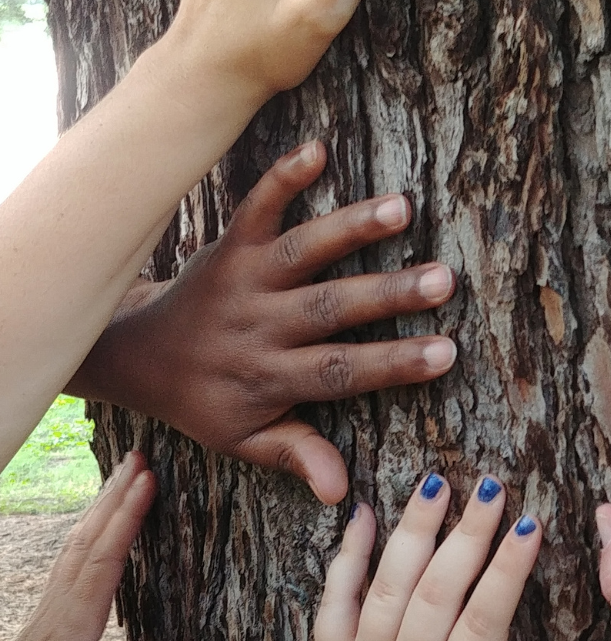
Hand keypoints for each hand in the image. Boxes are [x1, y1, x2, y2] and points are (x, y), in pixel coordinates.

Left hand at [0, 454, 194, 640]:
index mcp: (77, 620)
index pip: (107, 556)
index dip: (129, 515)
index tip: (149, 479)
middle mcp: (63, 603)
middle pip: (90, 536)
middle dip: (115, 493)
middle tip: (139, 455)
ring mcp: (52, 605)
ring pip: (77, 541)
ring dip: (101, 504)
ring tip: (122, 474)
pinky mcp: (49, 612)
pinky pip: (70, 556)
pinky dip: (88, 527)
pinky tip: (96, 521)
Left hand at [68, 142, 457, 505]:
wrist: (134, 355)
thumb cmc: (203, 400)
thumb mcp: (242, 439)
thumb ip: (293, 455)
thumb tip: (341, 491)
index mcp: (268, 376)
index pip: (339, 371)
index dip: (393, 363)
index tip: (445, 352)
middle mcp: (259, 325)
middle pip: (329, 308)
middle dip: (388, 293)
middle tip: (443, 280)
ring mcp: (244, 280)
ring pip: (300, 252)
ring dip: (349, 229)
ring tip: (401, 208)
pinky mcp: (229, 244)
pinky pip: (255, 207)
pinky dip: (283, 178)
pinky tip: (319, 150)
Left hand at [297, 474, 579, 640]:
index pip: (483, 624)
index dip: (507, 571)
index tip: (529, 524)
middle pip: (438, 593)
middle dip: (468, 534)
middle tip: (491, 486)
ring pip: (387, 587)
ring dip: (413, 531)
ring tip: (435, 483)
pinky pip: (332, 604)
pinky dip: (346, 558)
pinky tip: (362, 517)